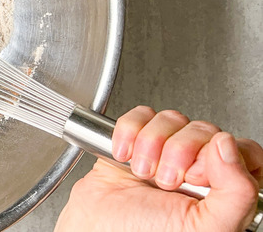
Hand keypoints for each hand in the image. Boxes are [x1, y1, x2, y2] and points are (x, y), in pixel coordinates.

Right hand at [55, 106, 261, 231]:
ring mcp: (164, 153)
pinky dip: (128, 132)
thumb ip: (236, 193)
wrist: (92, 231)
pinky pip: (139, 115)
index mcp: (222, 192)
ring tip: (142, 173)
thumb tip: (229, 145)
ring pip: (171, 119)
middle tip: (166, 181)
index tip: (200, 177)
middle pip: (205, 130)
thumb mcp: (205, 227)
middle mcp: (197, 170)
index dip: (222, 155)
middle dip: (179, 152)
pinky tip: (124, 156)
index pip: (244, 150)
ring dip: (150, 144)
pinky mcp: (134, 141)